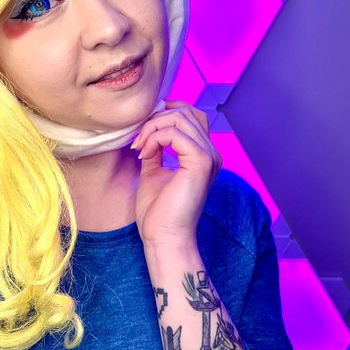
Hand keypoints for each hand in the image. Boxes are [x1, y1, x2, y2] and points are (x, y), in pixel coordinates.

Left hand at [132, 101, 221, 250]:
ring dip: (152, 128)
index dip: (167, 112)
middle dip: (155, 120)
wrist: (164, 238)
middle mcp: (211, 153)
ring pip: (180, 118)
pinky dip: (154, 138)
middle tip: (138, 141)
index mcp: (204, 155)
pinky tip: (144, 154)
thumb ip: (156, 148)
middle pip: (185, 112)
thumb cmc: (158, 212)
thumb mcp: (154, 170)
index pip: (192, 115)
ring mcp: (209, 156)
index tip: (144, 129)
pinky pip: (175, 134)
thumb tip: (148, 129)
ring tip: (139, 148)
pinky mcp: (201, 162)